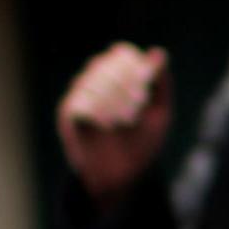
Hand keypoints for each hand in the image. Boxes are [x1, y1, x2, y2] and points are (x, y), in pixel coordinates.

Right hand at [57, 43, 171, 204]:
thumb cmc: (141, 144)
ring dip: (115, 98)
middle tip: (141, 102)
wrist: (123, 176)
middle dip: (126, 82)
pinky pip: (80, 101)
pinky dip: (99, 110)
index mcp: (116, 80)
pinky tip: (110, 125)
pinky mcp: (68, 115)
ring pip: (92, 81)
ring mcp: (79, 98)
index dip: (134, 64)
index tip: (148, 79)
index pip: (120, 55)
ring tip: (128, 119)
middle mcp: (95, 84)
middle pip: (107, 66)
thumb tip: (159, 52)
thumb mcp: (159, 114)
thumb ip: (160, 85)